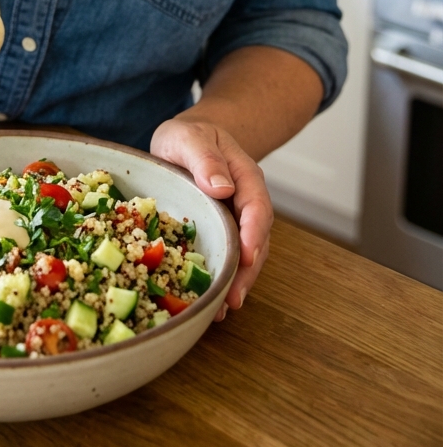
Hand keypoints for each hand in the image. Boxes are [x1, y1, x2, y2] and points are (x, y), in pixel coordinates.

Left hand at [149, 115, 272, 321]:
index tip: (247, 258)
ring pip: (245, 254)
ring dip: (238, 282)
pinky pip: (228, 256)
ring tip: (222, 310)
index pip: (257, 207)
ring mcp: (235, 220)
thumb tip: (222, 188)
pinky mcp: (221, 233)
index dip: (254, 234)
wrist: (188, 138)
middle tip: (233, 299)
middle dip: (248, 271)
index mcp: (245, 176)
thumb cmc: (189, 136)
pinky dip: (223, 278)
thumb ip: (205, 158)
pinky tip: (211, 302)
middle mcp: (246, 202)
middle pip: (256, 239)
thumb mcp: (189, 137)